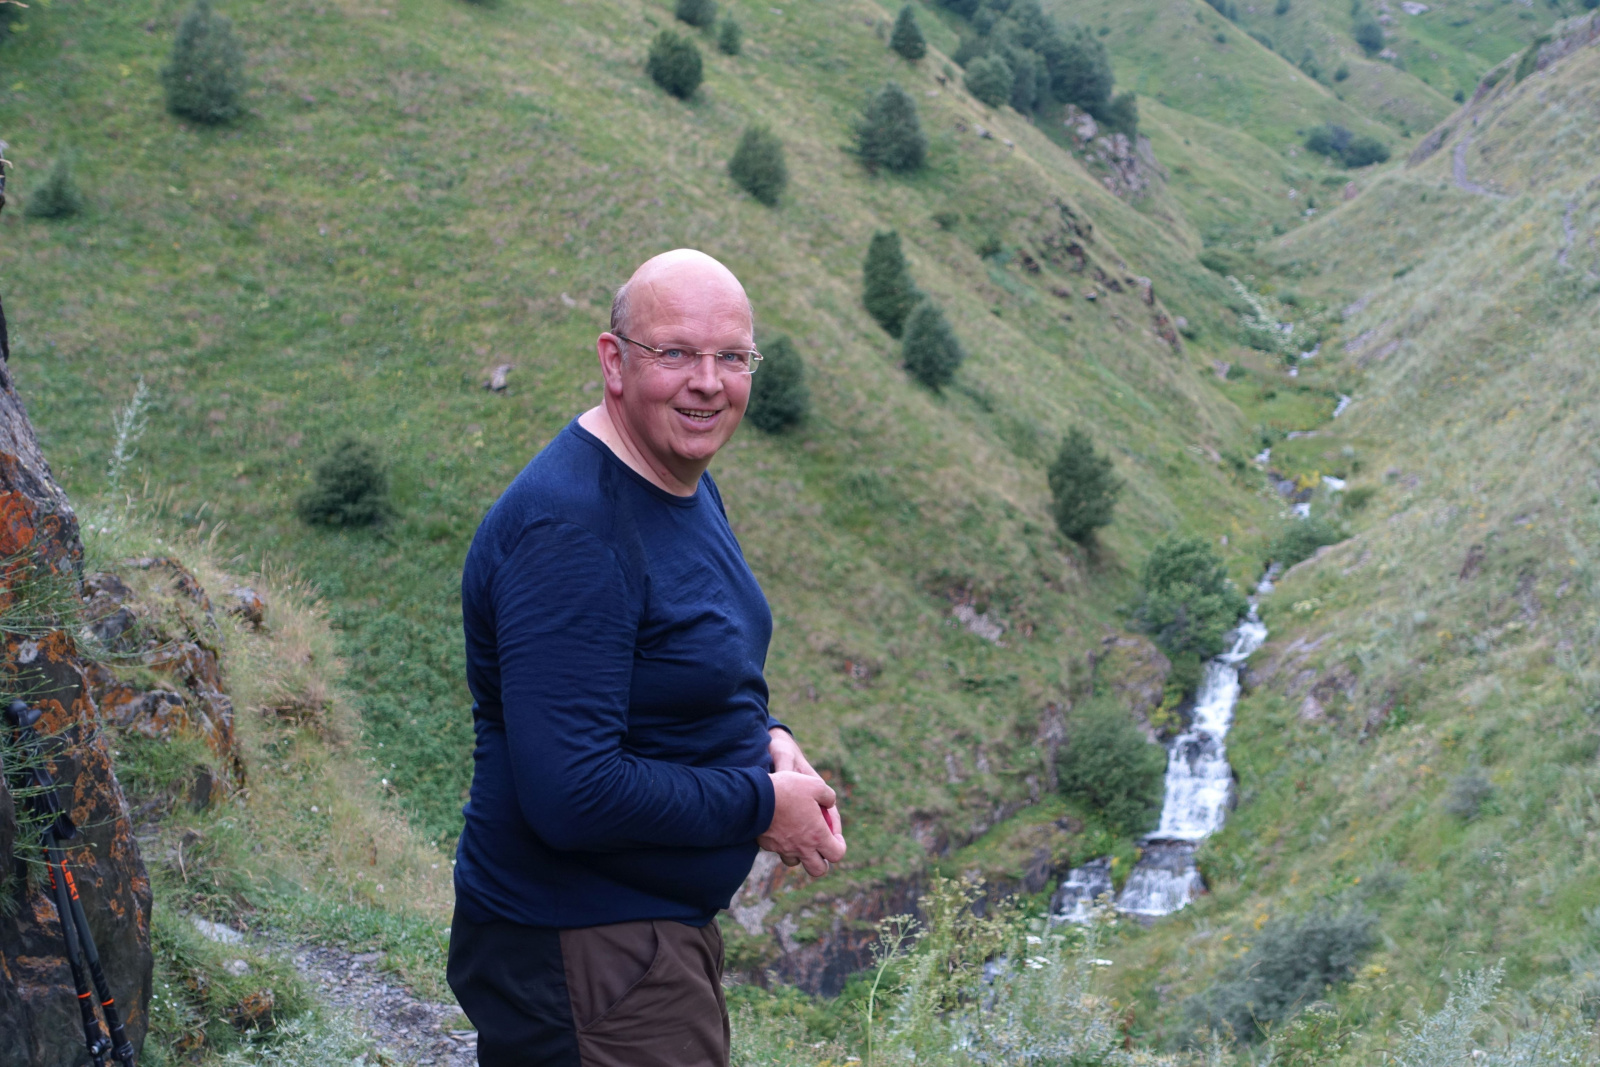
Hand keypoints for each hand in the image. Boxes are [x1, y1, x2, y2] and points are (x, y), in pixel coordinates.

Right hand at [766, 729, 843, 868]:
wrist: (755, 797)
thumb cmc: (787, 790)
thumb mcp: (815, 785)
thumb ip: (828, 796)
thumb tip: (829, 803)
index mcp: (817, 835)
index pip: (837, 855)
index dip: (839, 846)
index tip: (834, 835)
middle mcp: (801, 847)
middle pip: (818, 869)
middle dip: (822, 861)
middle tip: (819, 845)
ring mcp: (783, 848)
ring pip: (795, 862)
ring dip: (800, 854)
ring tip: (798, 837)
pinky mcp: (768, 845)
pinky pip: (778, 850)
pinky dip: (781, 844)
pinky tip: (780, 828)